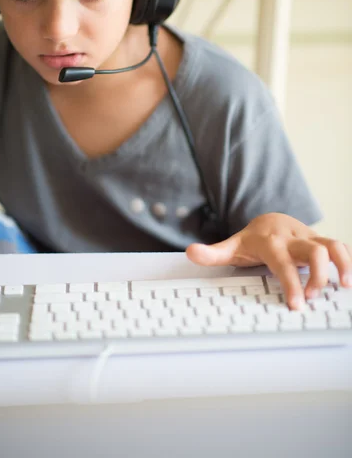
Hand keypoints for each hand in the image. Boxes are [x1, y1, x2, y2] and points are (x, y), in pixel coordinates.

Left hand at [186, 213, 351, 309]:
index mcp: (271, 242)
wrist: (269, 219)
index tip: (297, 305)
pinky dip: (348, 261)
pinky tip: (349, 280)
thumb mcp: (231, 246)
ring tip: (344, 286)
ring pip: (332, 245)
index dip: (291, 284)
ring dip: (342, 265)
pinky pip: (340, 247)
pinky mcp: (320, 242)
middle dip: (318, 276)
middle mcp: (293, 238)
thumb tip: (190, 252)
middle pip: (314, 252)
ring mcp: (309, 238)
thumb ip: (212, 253)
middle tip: (314, 298)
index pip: (283, 263)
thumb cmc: (252, 239)